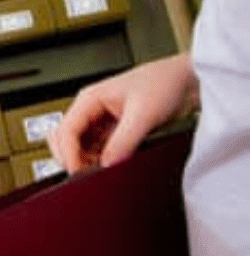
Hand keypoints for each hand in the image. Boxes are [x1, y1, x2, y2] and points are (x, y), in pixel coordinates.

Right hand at [49, 53, 197, 173]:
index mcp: (89, 99)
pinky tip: (110, 167)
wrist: (190, 80)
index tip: (79, 173)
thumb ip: (123, 142)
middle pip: (66, 140)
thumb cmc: (165, 83)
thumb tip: (106, 165)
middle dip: (72, 158)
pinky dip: (100, 161)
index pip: (66, 131)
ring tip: (101, 172)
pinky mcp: (114, 131)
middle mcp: (91, 110)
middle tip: (86, 175)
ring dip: (86, 161)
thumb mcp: (143, 115)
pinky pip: (98, 150)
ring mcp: (102, 121)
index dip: (68, 154)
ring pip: (80, 147)